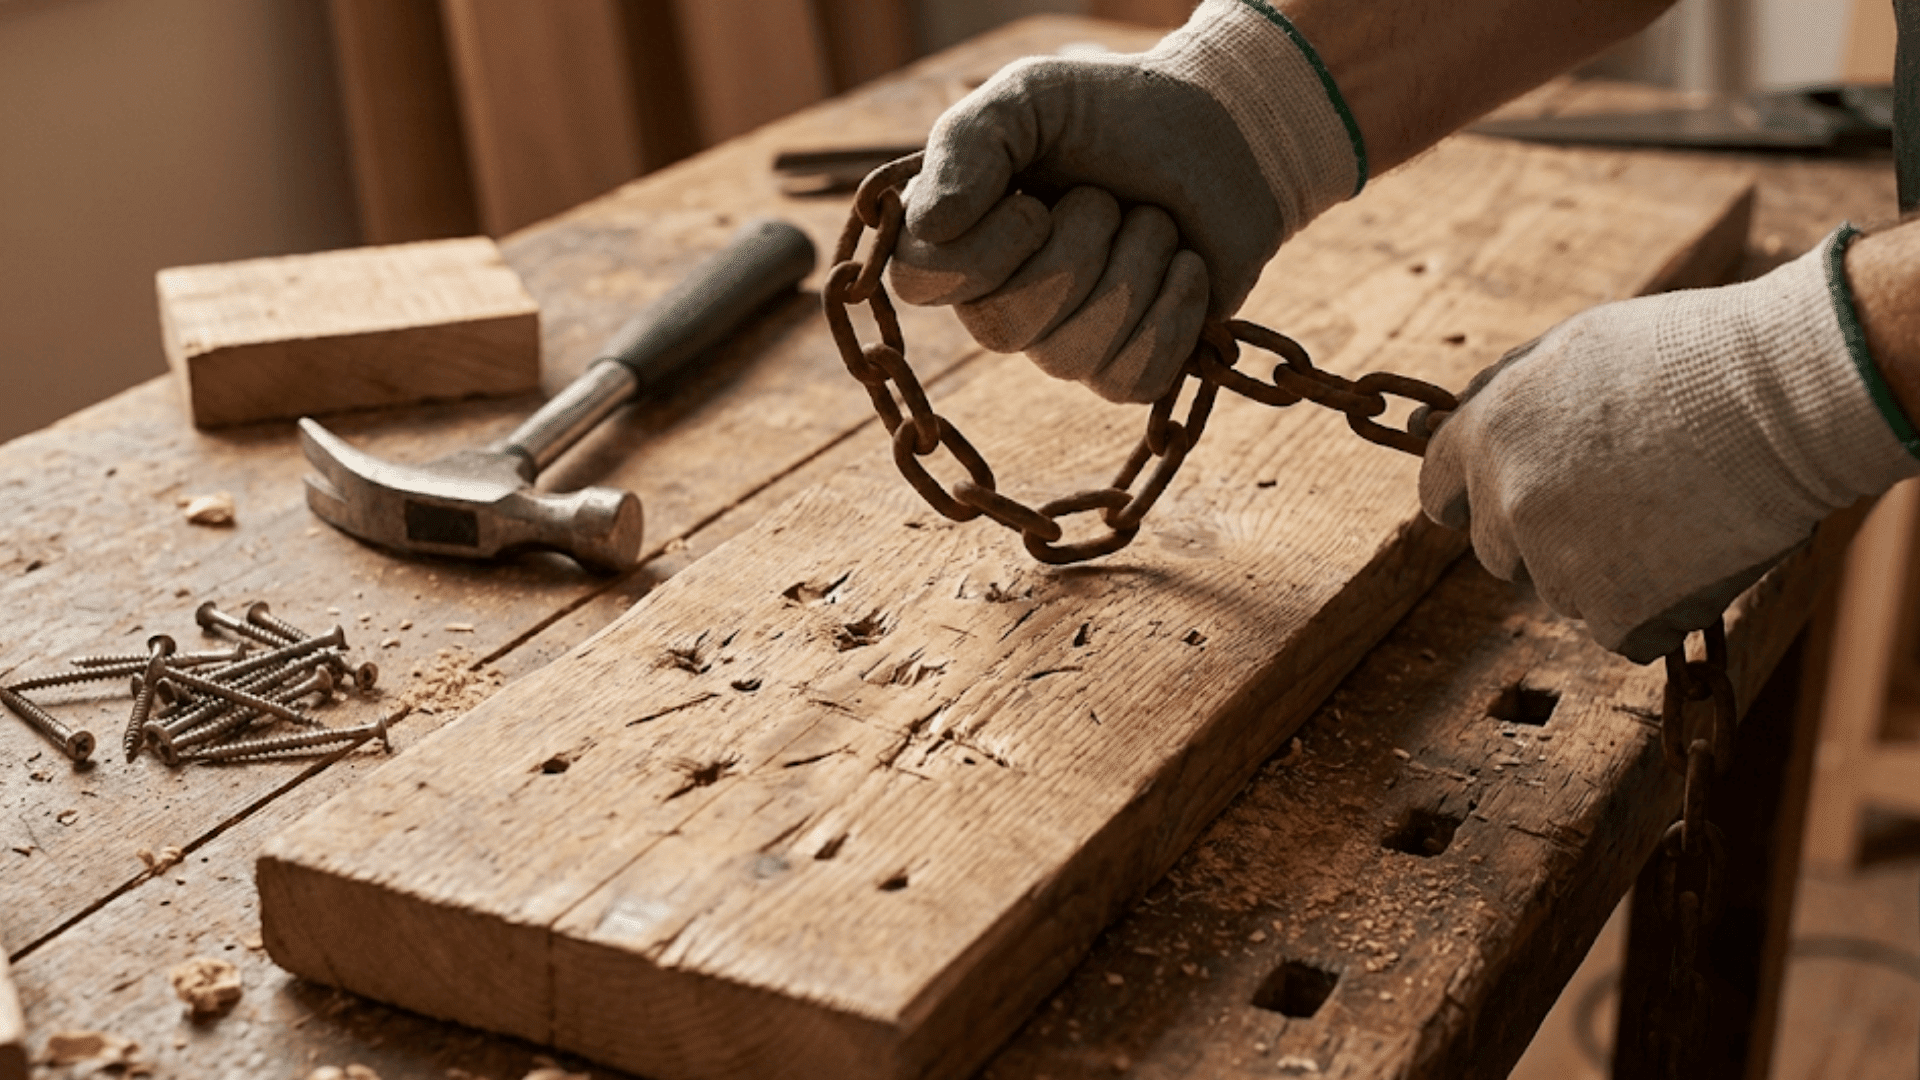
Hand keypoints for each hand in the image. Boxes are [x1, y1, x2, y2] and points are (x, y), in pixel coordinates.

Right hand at [888, 0, 1363, 402]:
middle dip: (1080, 245)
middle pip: (1006, 325)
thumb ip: (967, 142)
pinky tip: (1184, 265)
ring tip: (1152, 221)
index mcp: (959, 239)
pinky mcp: (1129, 371)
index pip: (922, 282)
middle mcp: (999, 305)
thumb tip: (931, 225)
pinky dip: (1174, 310)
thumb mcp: (1029, 97)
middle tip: (1108, 198)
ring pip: (1074, 354)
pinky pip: (1133, 378)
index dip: (982, 252)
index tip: (1034, 203)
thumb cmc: (1115, 113)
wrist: (1221, 133)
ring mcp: (1063, 347)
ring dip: (1136, 264)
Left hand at [1419, 227, 1918, 662]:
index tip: (1510, 495)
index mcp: (1487, 437)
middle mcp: (1509, 506)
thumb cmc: (1690, 356)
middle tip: (1620, 498)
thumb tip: (1452, 419)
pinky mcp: (1616, 614)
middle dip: (1543, 533)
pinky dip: (1655, 609)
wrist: (1783, 398)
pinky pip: (1620, 630)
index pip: (1439, 493)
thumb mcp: (1574, 348)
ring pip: (1561, 590)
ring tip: (1674, 513)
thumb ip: (1509, 396)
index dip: (1475, 496)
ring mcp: (1558, 567)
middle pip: (1498, 550)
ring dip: (1604, 569)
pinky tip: (1696, 557)